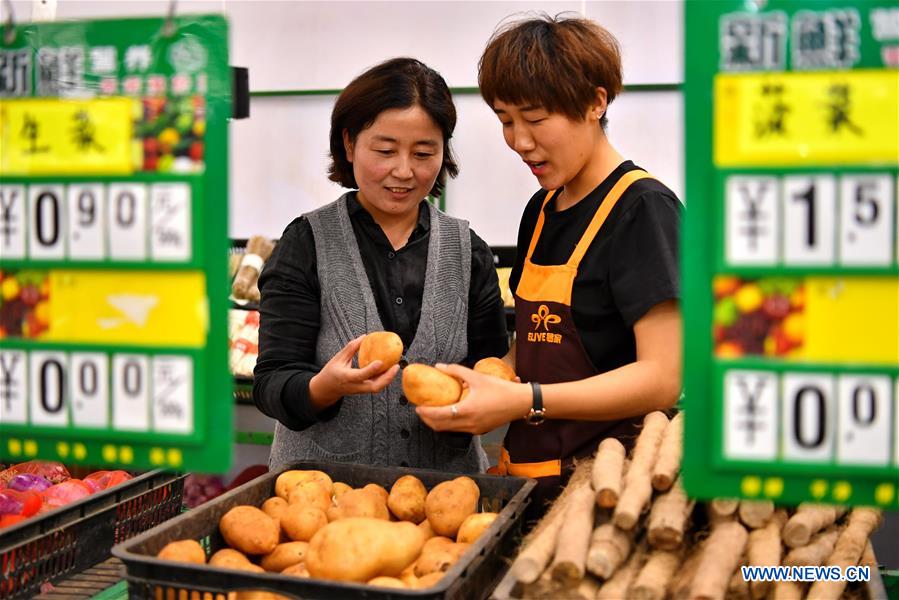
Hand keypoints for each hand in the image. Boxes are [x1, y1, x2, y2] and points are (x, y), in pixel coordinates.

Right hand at [309, 335, 399, 408]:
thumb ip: (350, 348)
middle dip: (387, 378)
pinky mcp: (363, 390)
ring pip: (377, 388)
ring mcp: (360, 390)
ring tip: (395, 367)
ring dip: (388, 379)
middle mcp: (354, 386)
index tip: (380, 362)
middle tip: (395, 367)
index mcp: (346, 377)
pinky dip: (384, 379)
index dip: (371, 369)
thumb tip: (364, 337)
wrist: (326, 389)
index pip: (360, 375)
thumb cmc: (330, 372)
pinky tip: (389, 370)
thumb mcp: (337, 358)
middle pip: (374, 387)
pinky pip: (376, 386)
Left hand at [415, 363, 530, 434]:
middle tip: (420, 410)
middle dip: (428, 419)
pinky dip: (449, 424)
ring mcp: (474, 429)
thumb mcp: (477, 377)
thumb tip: (439, 366)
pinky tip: (449, 413)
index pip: (439, 416)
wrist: (521, 403)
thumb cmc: (501, 389)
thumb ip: (456, 371)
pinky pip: (459, 429)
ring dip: (438, 422)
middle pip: (440, 426)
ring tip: (431, 412)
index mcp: (466, 411)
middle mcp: (469, 424)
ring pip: (449, 430)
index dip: (425, 413)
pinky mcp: (480, 430)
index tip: (417, 407)